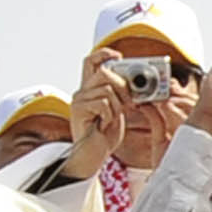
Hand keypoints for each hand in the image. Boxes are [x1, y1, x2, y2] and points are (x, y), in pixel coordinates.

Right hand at [60, 49, 132, 179]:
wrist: (91, 157)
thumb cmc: (104, 136)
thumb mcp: (116, 110)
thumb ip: (119, 94)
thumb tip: (133, 82)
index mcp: (90, 89)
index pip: (91, 61)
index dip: (104, 54)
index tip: (119, 56)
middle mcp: (81, 91)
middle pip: (104, 71)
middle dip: (122, 85)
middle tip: (129, 102)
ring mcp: (78, 100)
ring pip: (107, 89)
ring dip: (118, 106)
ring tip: (113, 119)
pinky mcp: (78, 110)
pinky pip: (103, 103)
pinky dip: (110, 114)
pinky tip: (104, 124)